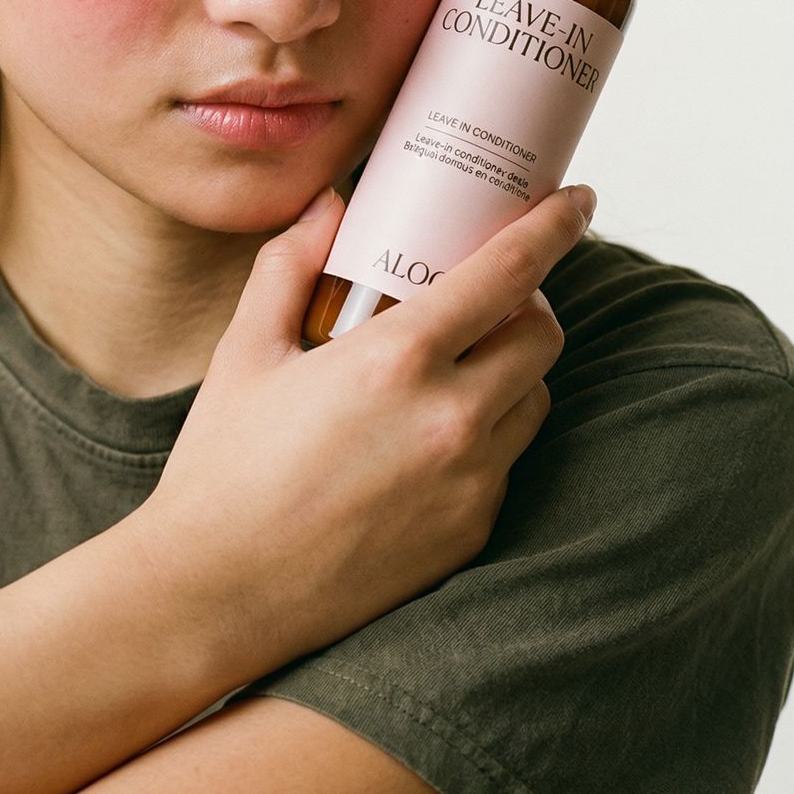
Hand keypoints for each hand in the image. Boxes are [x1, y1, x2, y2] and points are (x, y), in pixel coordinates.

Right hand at [129, 183, 594, 677]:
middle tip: (488, 295)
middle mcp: (450, 419)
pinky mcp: (471, 533)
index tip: (575, 200)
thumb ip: (290, 265)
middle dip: (530, 302)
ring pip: (532, 400)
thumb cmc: (223, 469)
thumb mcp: (246, 350)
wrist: (217, 592)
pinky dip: (483, 435)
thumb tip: (329, 205)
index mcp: (395, 359)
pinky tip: (425, 438)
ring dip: (511, 369)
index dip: (554, 226)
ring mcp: (469, 484)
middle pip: (543, 335)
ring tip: (454, 365)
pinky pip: (504, 463)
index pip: (509, 272)